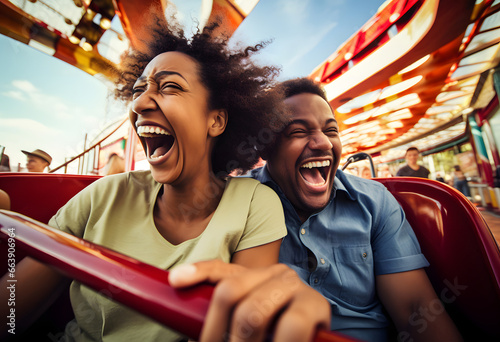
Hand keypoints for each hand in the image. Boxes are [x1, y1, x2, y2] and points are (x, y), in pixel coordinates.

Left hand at [169, 260, 330, 341]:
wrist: (318, 334)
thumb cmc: (277, 332)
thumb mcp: (252, 321)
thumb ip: (227, 322)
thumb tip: (192, 341)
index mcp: (254, 277)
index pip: (220, 270)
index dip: (196, 271)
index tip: (175, 280)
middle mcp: (274, 274)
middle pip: (229, 291)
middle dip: (214, 332)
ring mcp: (294, 286)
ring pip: (252, 312)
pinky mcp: (315, 305)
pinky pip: (289, 327)